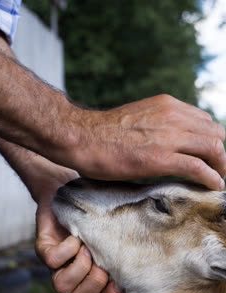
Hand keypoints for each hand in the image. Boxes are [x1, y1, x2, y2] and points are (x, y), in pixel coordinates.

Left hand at [35, 168, 123, 292]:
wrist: (67, 187)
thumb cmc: (100, 208)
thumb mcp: (120, 225)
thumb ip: (135, 238)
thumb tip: (165, 244)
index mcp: (93, 274)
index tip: (119, 283)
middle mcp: (75, 273)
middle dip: (93, 285)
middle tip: (101, 264)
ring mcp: (58, 264)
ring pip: (62, 287)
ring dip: (78, 270)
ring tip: (86, 249)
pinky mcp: (44, 249)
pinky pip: (51, 262)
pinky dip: (65, 251)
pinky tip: (75, 237)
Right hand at [73, 94, 225, 190]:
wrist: (82, 137)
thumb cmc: (102, 133)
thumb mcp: (137, 119)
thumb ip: (156, 126)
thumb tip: (164, 143)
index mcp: (168, 105)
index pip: (205, 121)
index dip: (211, 140)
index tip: (209, 157)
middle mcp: (174, 116)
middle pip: (215, 133)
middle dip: (220, 154)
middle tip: (218, 170)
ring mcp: (169, 136)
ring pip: (214, 148)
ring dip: (221, 166)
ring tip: (219, 180)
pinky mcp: (162, 158)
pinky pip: (199, 168)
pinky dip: (211, 178)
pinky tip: (214, 186)